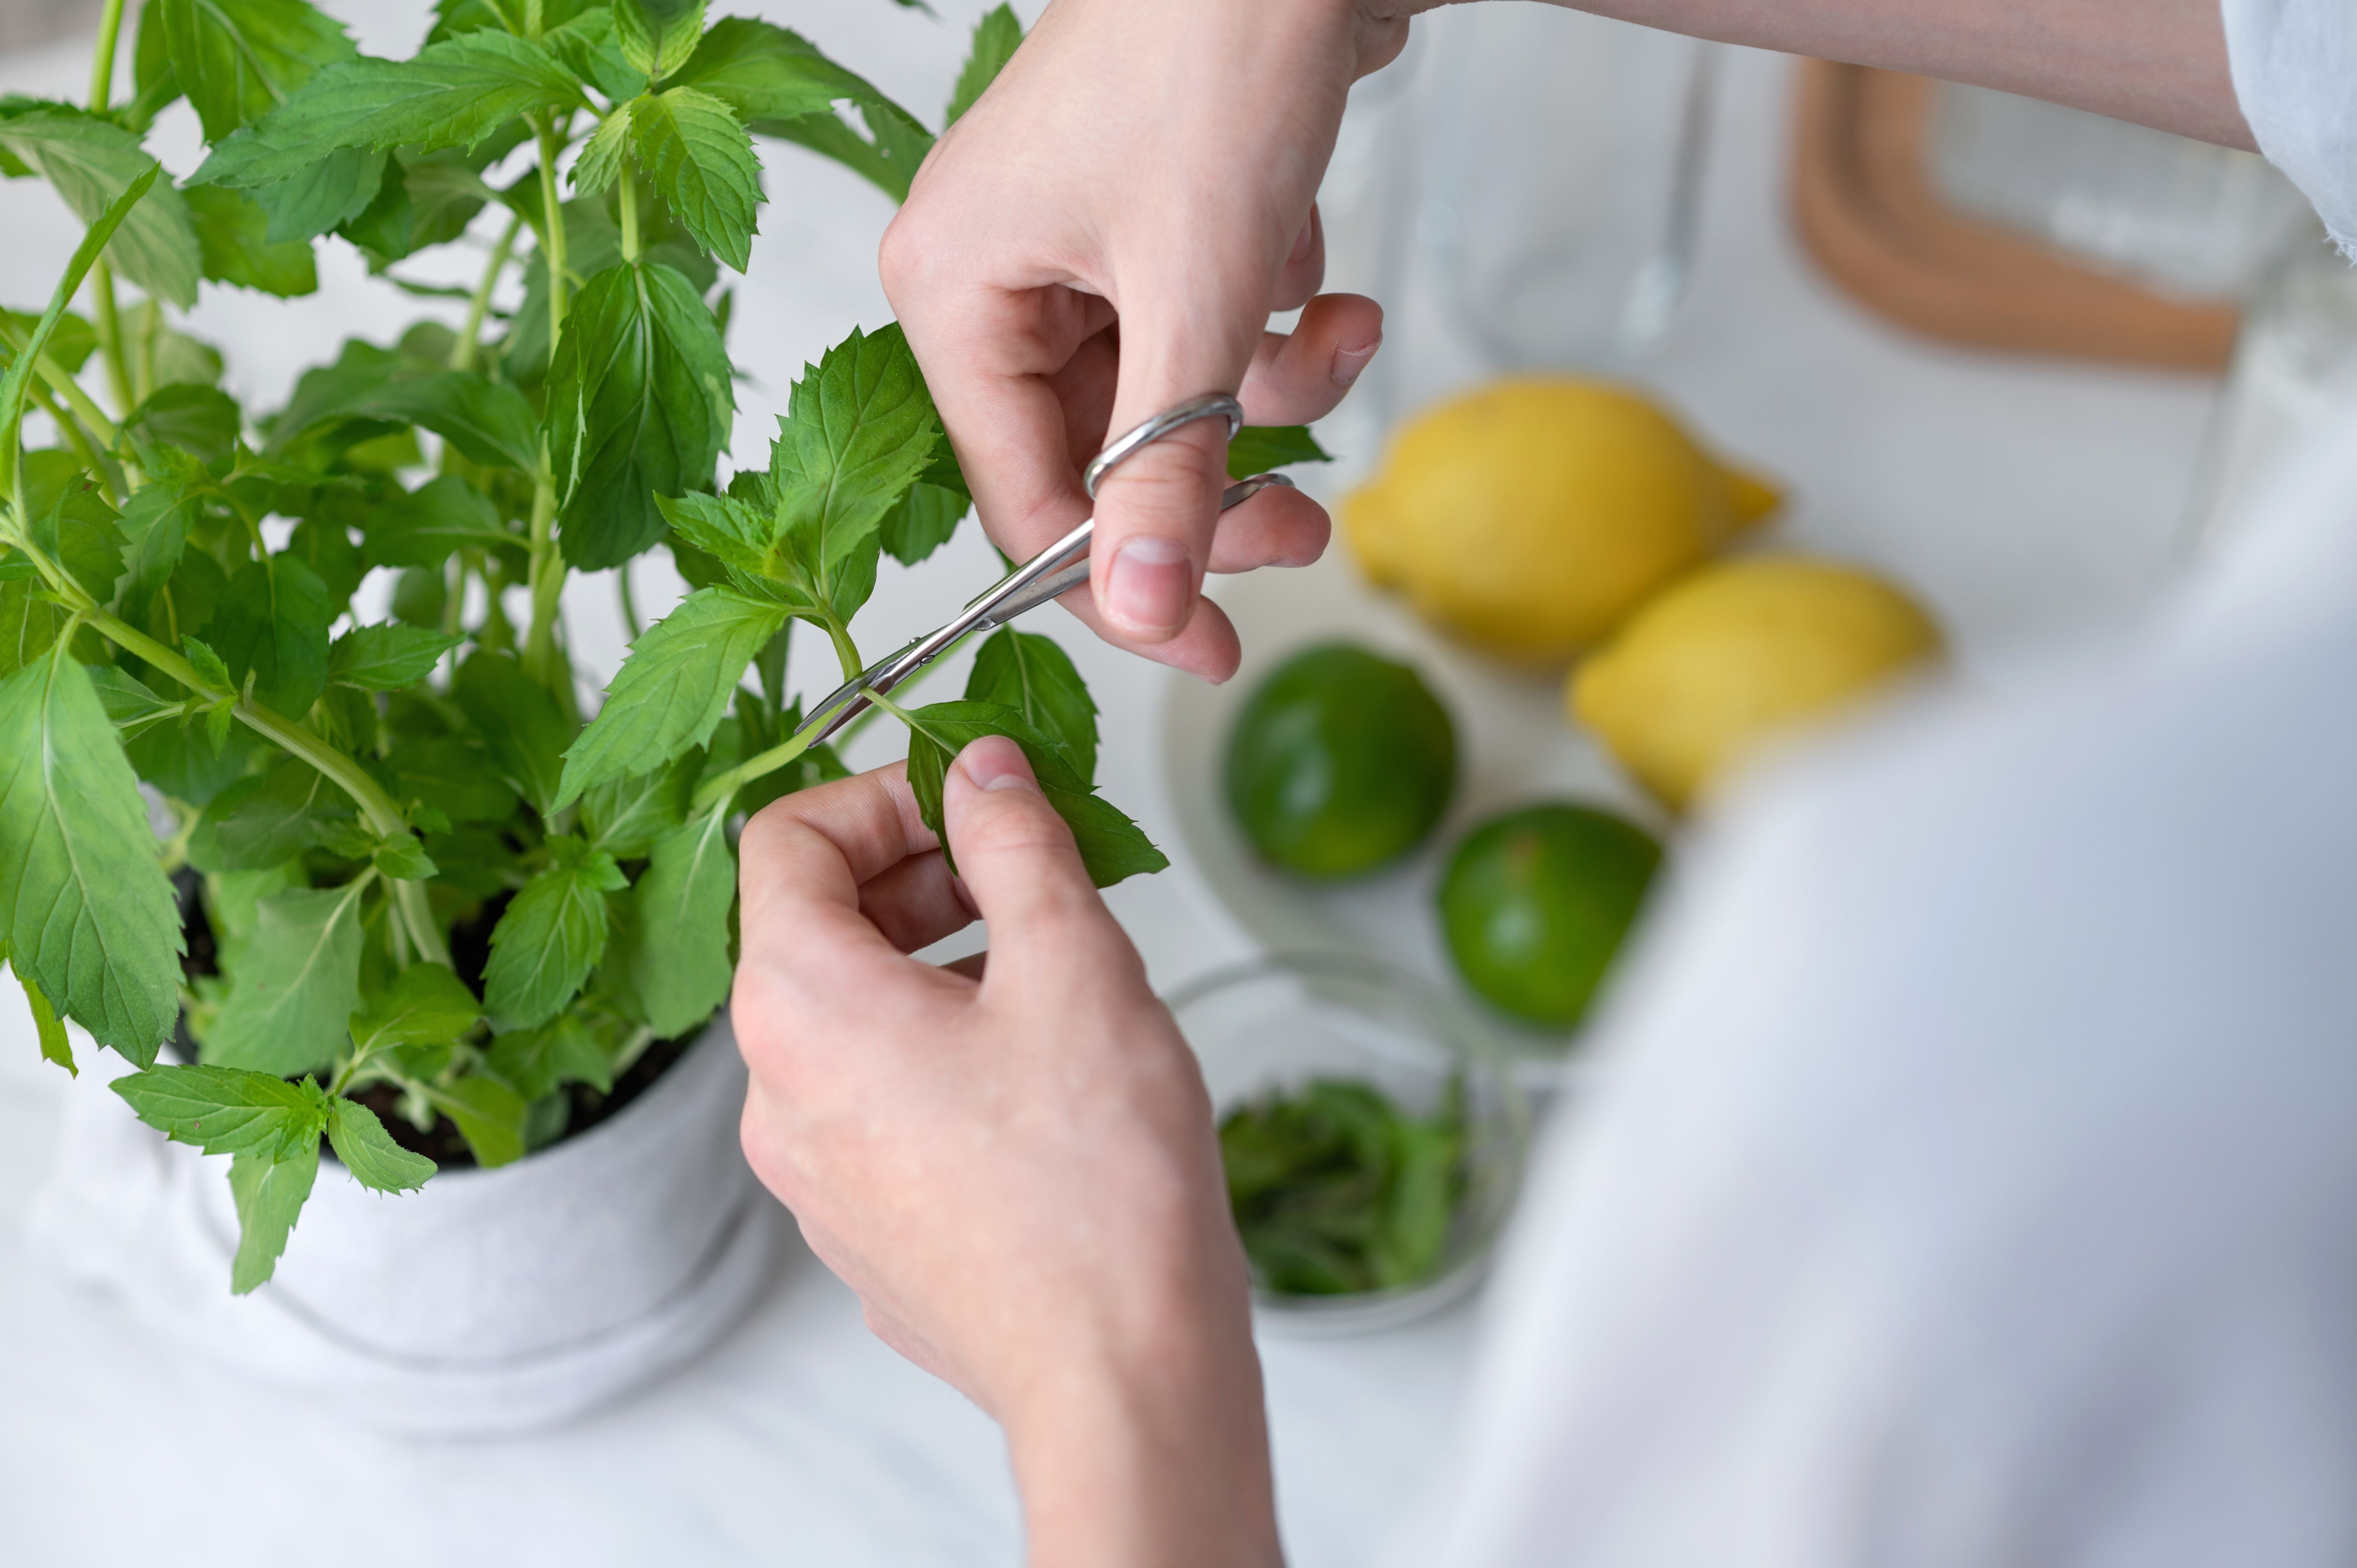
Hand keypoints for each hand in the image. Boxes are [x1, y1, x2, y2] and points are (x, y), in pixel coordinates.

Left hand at [734, 737, 1279, 1567]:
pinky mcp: (864, 1231)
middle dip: (922, 879)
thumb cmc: (1095, 1181)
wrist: (1118, 1374)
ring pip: (854, 1020)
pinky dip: (943, 1056)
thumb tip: (984, 772)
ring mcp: (812, 1175)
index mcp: (801, 1008)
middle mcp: (774, 1094)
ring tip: (1054, 980)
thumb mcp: (1073, 961)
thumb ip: (1017, 842)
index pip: (784, 838)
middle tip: (1029, 879)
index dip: (880, 793)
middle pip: (815, 929)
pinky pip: (880, 1104)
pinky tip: (1042, 1078)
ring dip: (942, 968)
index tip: (972, 802)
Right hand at [882, 0, 1410, 681]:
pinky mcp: (1144, 233)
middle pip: (1097, 463)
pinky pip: (1203, 339)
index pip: (1020, 501)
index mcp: (952, 291)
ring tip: (1343, 347)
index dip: (1120, 589)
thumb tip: (1146, 611)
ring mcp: (1070, 254)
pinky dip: (1274, 330)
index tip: (1213, 646)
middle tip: (1305, 529)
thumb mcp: (1196, 295)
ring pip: (1166, 406)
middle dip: (1215, 492)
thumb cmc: (1210, 59)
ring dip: (1268, 400)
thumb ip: (1164, 466)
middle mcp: (993, 278)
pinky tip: (1326, 284)